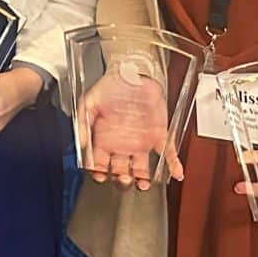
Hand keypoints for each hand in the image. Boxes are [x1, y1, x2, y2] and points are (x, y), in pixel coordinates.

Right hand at [77, 71, 179, 188]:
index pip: (100, 162)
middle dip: (121, 178)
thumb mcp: (89, 102)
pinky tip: (176, 173)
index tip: (99, 177)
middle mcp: (123, 143)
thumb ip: (82, 123)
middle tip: (122, 180)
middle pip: (122, 169)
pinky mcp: (159, 134)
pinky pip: (167, 152)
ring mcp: (141, 140)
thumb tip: (81, 144)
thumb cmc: (109, 86)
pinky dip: (173, 164)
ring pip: (143, 167)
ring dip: (143, 178)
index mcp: (105, 138)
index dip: (99, 171)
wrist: (131, 72)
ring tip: (142, 184)